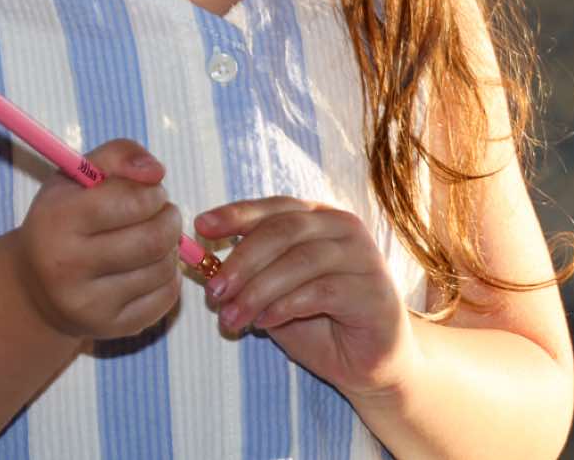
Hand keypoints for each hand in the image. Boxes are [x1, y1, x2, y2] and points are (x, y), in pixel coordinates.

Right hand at [14, 139, 184, 341]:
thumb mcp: (76, 176)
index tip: (150, 192)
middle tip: (163, 213)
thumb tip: (156, 172)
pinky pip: (165, 298)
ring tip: (154, 238)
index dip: (152, 193)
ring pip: (162, 269)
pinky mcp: (110, 329)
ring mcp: (89, 304)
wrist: (34, 288)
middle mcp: (68, 267)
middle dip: (170, 220)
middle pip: (152, 240)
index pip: (130, 202)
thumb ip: (118, 155)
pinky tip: (150, 266)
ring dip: (171, 247)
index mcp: (57, 221)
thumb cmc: (62, 220)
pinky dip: (168, 277)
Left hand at [194, 198, 417, 398]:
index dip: (236, 214)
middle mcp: (345, 228)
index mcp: (320, 218)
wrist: (369, 365)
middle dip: (242, 260)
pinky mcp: (373, 291)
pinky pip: (321, 291)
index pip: (275, 207)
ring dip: (258, 290)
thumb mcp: (274, 293)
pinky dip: (285, 305)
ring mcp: (363, 257)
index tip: (201, 227)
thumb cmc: (319, 323)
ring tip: (232, 317)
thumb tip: (200, 260)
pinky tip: (264, 322)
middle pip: (284, 230)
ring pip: (300, 261)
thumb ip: (247, 273)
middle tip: (214, 291)